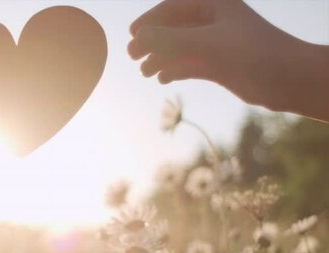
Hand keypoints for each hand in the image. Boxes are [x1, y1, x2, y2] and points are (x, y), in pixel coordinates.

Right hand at [128, 0, 328, 120]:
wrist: (287, 79)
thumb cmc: (252, 52)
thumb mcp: (208, 42)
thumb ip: (171, 39)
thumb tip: (138, 37)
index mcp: (214, 4)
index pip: (173, 7)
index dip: (150, 20)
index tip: (131, 34)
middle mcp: (213, 22)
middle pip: (172, 28)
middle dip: (152, 41)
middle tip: (131, 55)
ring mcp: (215, 44)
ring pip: (178, 48)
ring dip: (160, 58)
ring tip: (144, 72)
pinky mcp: (218, 65)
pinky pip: (188, 64)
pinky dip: (174, 70)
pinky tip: (162, 79)